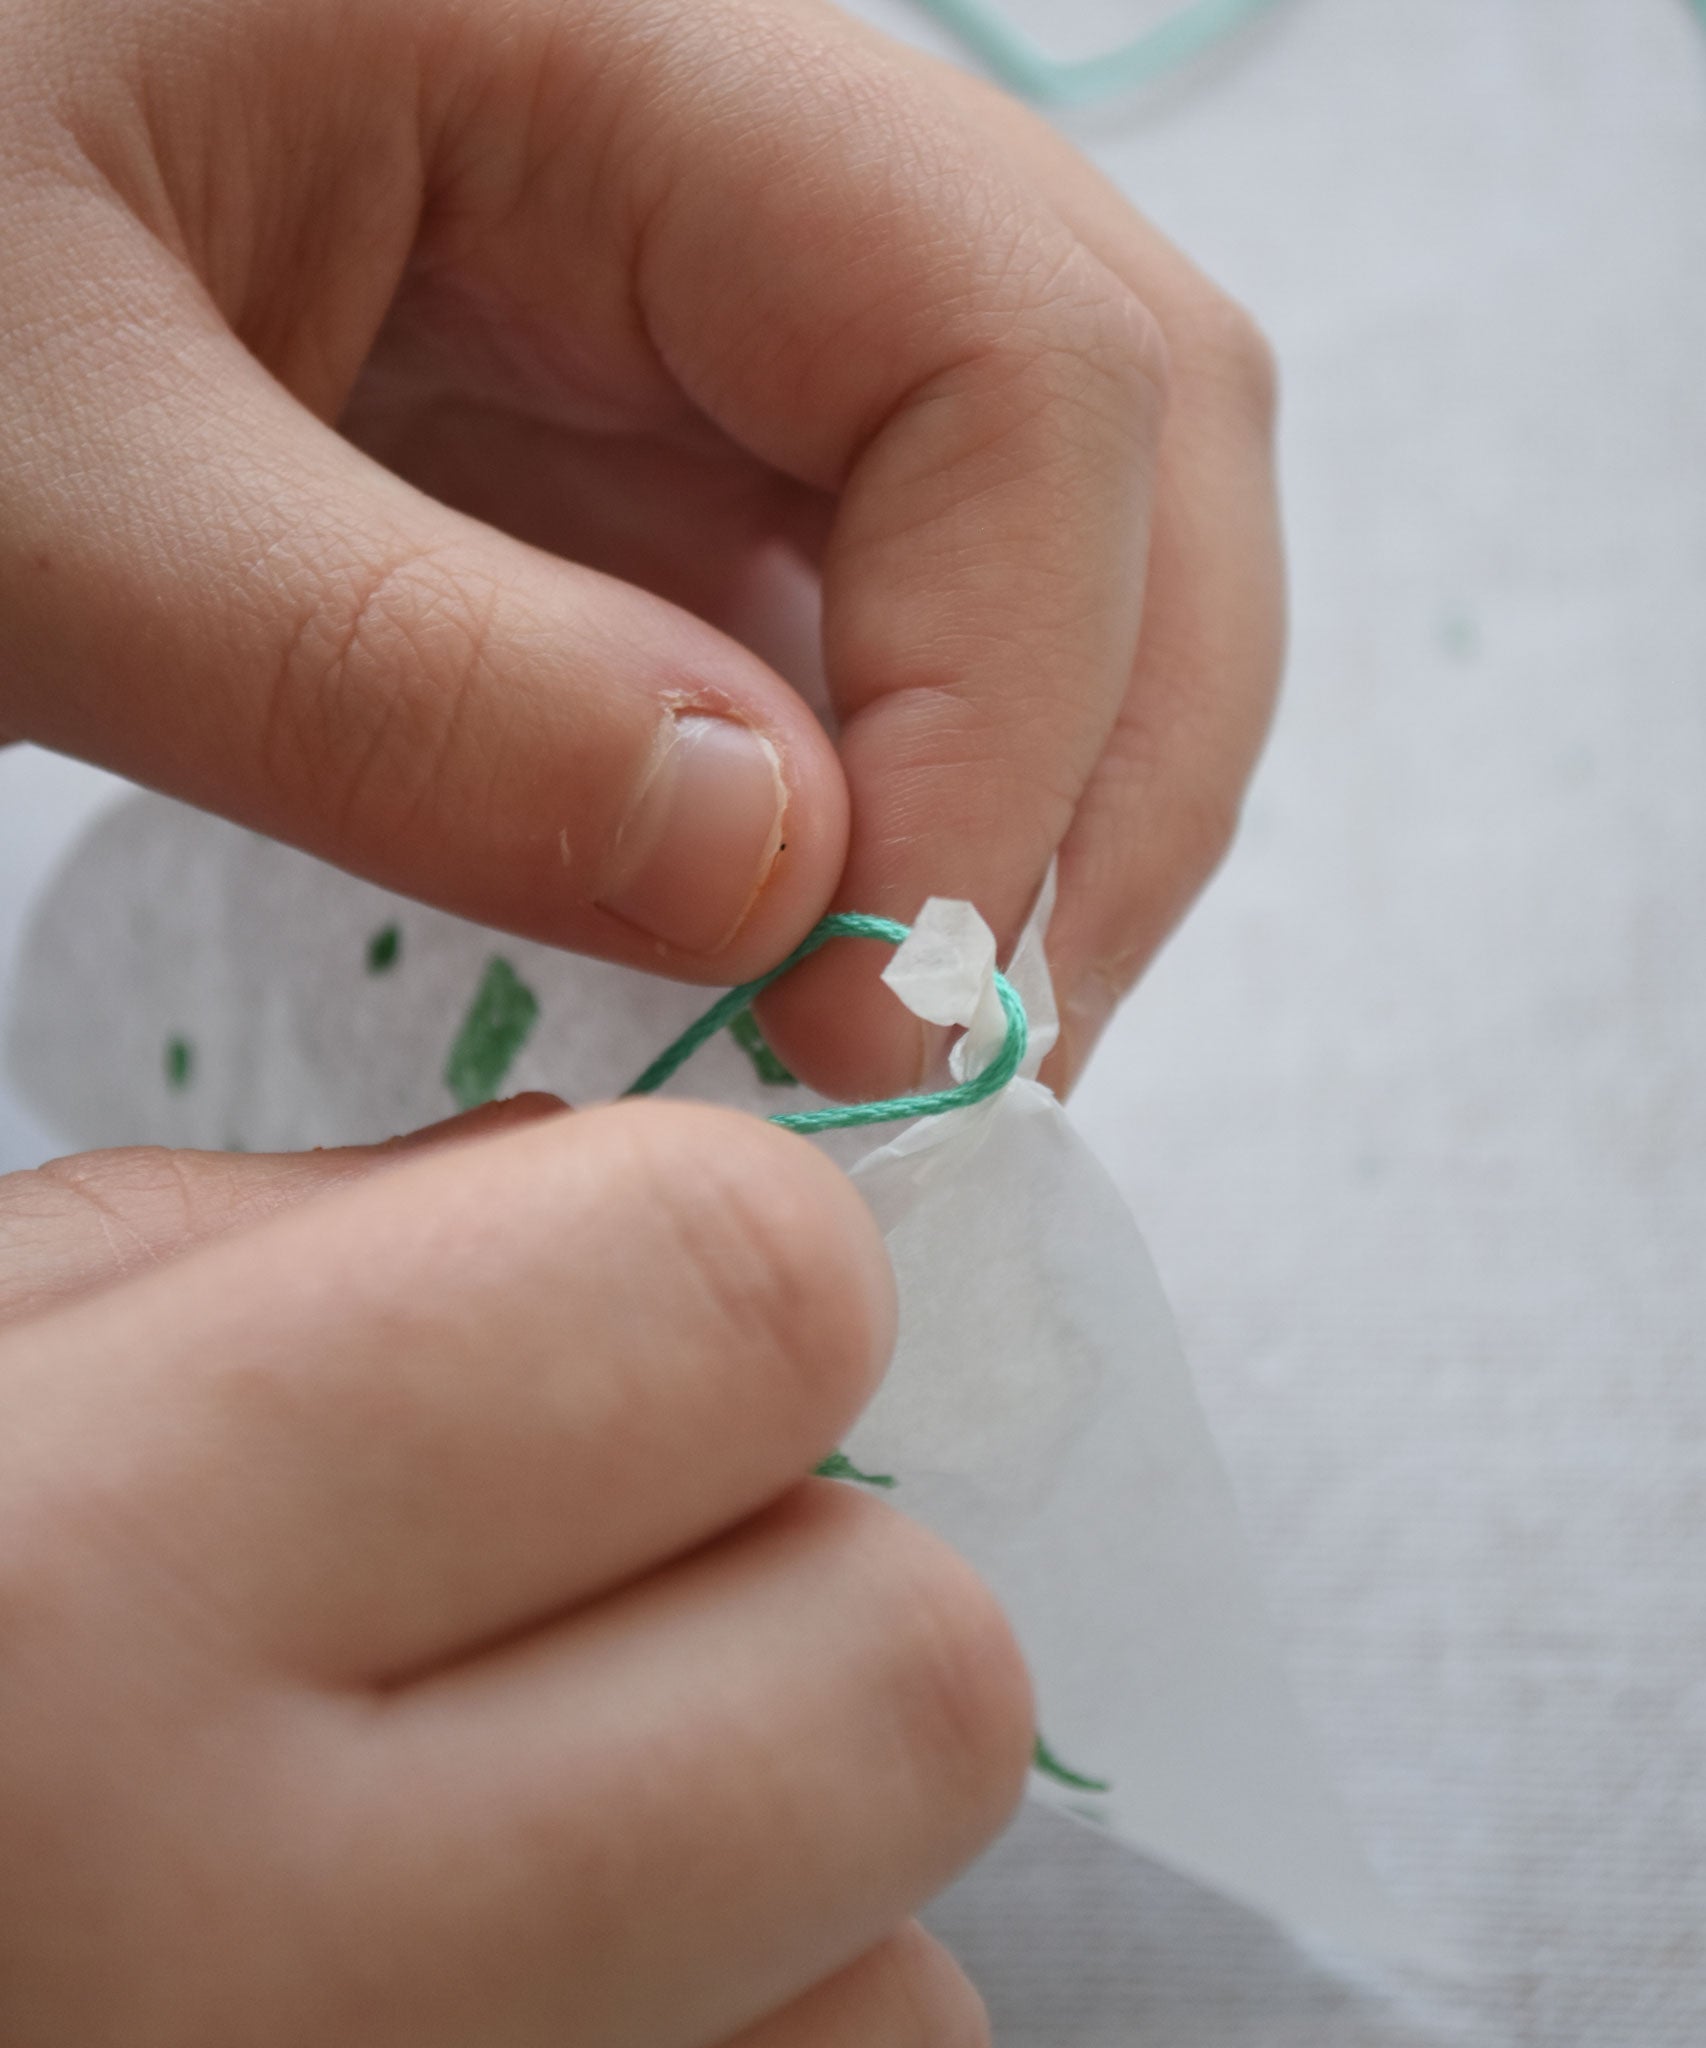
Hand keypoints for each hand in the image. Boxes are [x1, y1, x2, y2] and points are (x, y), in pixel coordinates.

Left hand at [0, 0, 1280, 1096]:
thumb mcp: (44, 482)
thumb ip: (383, 677)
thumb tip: (777, 879)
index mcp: (614, 41)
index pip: (1011, 348)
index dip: (1017, 698)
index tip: (879, 1001)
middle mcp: (739, 158)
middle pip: (1128, 425)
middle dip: (1104, 770)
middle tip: (976, 1056)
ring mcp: (719, 308)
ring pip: (1054, 533)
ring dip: (1040, 807)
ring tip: (915, 1038)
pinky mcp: (668, 441)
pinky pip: (883, 614)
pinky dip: (909, 806)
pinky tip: (822, 949)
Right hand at [0, 1097, 1030, 2044]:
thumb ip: (292, 1252)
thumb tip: (623, 1202)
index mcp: (60, 1590)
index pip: (744, 1297)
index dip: (738, 1271)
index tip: (634, 1315)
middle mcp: (236, 1973)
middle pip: (912, 1681)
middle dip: (816, 1598)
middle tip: (610, 1605)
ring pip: (906, 2005)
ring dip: (788, 1888)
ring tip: (536, 1858)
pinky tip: (524, 2008)